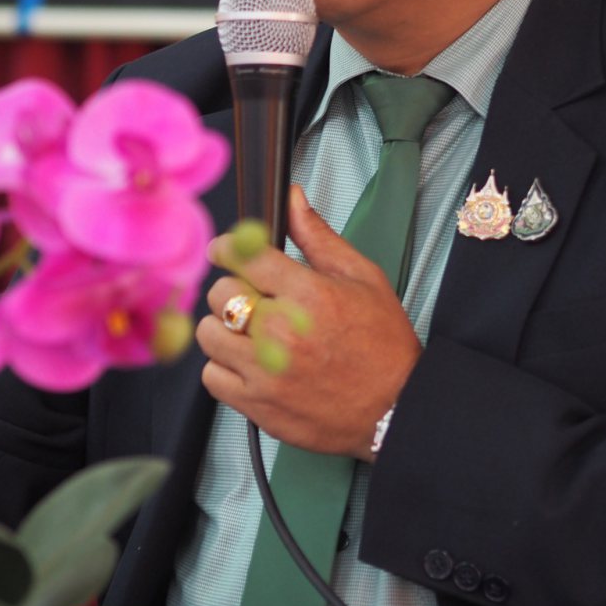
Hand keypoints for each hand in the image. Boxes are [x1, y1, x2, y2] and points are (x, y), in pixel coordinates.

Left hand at [198, 185, 420, 458]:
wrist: (396, 406)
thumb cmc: (383, 344)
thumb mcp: (361, 276)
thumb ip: (317, 236)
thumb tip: (292, 199)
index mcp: (308, 294)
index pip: (241, 255)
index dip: (228, 248)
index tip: (227, 252)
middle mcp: (282, 332)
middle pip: (221, 293)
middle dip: (234, 290)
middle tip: (255, 299)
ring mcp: (266, 371)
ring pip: (209, 333)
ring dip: (225, 329)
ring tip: (252, 333)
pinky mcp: (257, 404)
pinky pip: (211, 376)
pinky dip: (224, 368)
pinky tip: (250, 363)